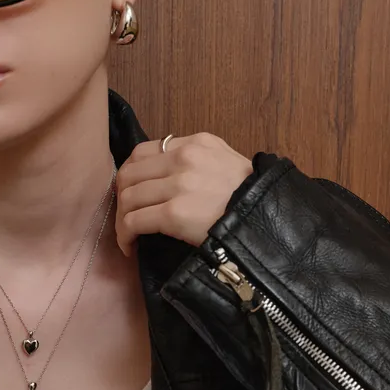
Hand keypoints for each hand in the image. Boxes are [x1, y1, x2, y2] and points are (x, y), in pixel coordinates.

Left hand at [115, 133, 252, 252]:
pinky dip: (124, 236)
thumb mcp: (227, 162)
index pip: (144, 151)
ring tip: (128, 235)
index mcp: (196, 143)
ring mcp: (179, 185)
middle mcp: (184, 157)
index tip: (132, 192)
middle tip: (127, 216)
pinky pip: (133, 221)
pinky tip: (129, 246)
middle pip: (129, 173)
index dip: (131, 174)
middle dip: (122, 198)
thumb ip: (198, 160)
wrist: (268, 219)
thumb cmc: (251, 198)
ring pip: (128, 198)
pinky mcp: (175, 213)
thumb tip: (166, 175)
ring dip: (122, 219)